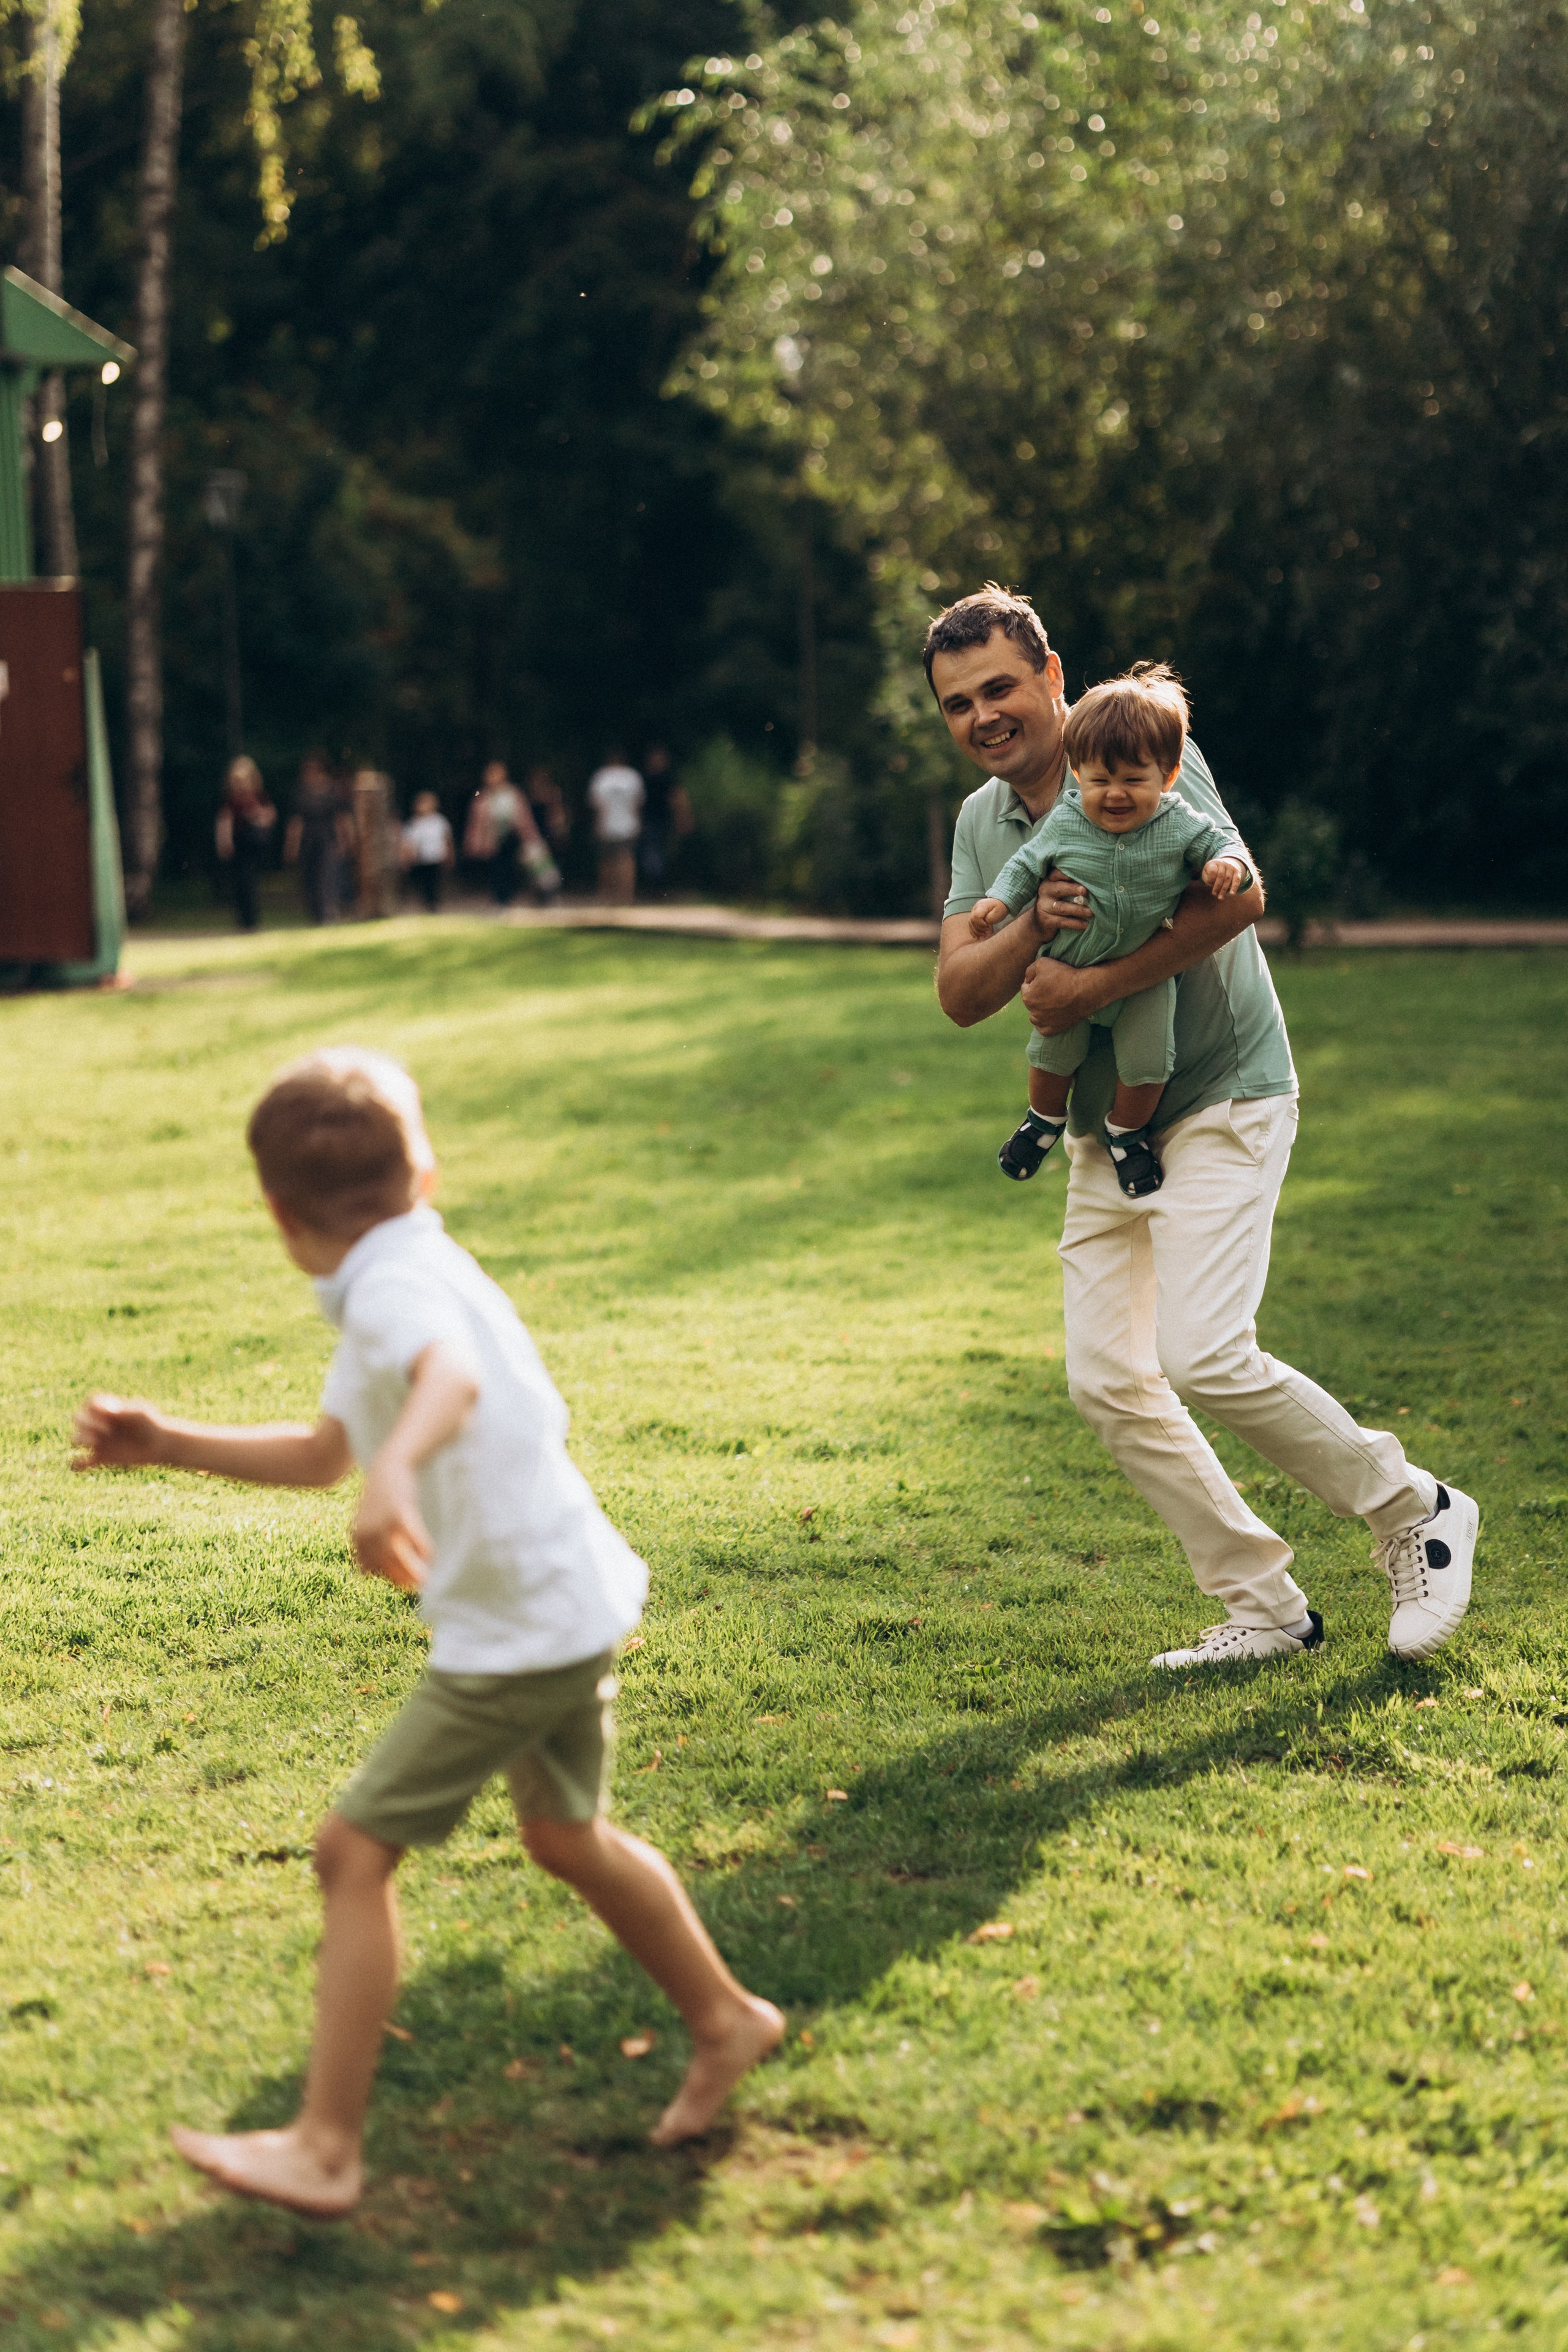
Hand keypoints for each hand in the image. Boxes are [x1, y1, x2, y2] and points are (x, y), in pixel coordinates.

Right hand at [72, 1393, 170, 1470]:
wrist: (159, 1445)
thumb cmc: (151, 1424)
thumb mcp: (140, 1413)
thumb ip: (124, 1410)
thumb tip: (108, 1410)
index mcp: (107, 1409)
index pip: (91, 1402)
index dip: (95, 1406)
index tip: (111, 1411)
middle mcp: (98, 1423)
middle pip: (78, 1417)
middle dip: (86, 1422)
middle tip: (107, 1430)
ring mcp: (97, 1441)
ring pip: (76, 1438)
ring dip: (80, 1438)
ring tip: (95, 1441)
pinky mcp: (100, 1458)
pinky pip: (79, 1463)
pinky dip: (76, 1464)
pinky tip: (85, 1462)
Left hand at [352, 1454, 431, 1589]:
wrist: (389, 1465)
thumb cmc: (382, 1495)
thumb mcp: (370, 1518)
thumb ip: (373, 1540)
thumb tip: (386, 1563)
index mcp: (356, 1537)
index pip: (367, 1570)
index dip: (383, 1578)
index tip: (400, 1581)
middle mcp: (365, 1533)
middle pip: (384, 1567)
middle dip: (401, 1580)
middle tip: (417, 1587)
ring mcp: (382, 1524)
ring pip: (399, 1558)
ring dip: (414, 1571)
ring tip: (426, 1579)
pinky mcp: (400, 1514)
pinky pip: (415, 1540)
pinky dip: (424, 1551)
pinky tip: (431, 1556)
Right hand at [968, 897, 1008, 939]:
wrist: (1000, 903)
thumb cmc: (1000, 908)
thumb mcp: (997, 913)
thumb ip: (989, 919)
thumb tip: (983, 925)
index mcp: (981, 906)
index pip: (976, 916)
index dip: (980, 924)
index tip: (988, 927)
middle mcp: (975, 908)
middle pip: (972, 920)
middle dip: (978, 929)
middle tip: (987, 932)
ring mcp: (974, 911)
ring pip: (970, 923)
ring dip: (976, 931)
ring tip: (984, 935)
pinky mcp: (974, 916)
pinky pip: (971, 924)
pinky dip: (974, 931)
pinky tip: (977, 937)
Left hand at [1019, 952, 1097, 1037]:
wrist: (1085, 990)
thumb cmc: (1064, 975)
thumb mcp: (1042, 963)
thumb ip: (1030, 970)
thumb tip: (1028, 978)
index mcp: (1027, 997)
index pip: (1025, 987)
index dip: (1035, 981)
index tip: (1046, 979)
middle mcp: (1033, 1012)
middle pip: (1031, 1002)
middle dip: (1037, 995)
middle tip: (1051, 989)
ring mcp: (1043, 1023)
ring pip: (1035, 1016)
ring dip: (1039, 1010)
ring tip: (1051, 1003)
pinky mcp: (1053, 1030)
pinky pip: (1043, 1028)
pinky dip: (1045, 1023)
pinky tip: (1051, 1016)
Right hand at [1031, 872, 1092, 940]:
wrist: (1038, 923)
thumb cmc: (1056, 901)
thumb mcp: (1060, 889)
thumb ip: (1071, 883)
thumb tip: (1095, 880)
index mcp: (1050, 880)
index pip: (1058, 873)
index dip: (1069, 873)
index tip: (1083, 872)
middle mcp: (1045, 891)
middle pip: (1059, 888)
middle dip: (1072, 889)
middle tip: (1085, 890)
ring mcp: (1045, 906)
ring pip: (1062, 907)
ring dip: (1078, 909)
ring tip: (1091, 912)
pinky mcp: (1047, 921)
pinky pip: (1063, 922)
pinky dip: (1075, 923)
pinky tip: (1085, 924)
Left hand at [1203, 856, 1247, 898]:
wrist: (1224, 864)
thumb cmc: (1212, 872)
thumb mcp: (1206, 873)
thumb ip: (1208, 878)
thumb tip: (1213, 884)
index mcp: (1214, 863)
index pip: (1213, 871)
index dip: (1211, 879)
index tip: (1209, 884)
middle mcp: (1223, 863)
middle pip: (1220, 876)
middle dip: (1217, 886)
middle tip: (1214, 895)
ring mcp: (1231, 867)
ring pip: (1228, 879)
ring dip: (1224, 889)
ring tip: (1220, 898)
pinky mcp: (1237, 871)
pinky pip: (1236, 879)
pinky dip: (1234, 887)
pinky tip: (1232, 894)